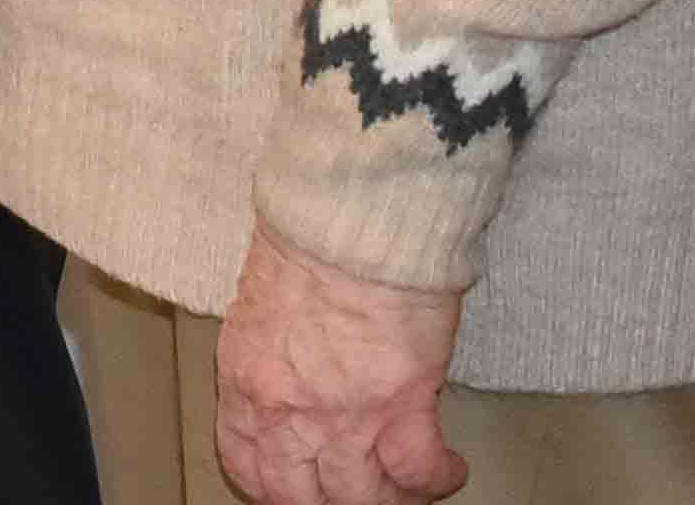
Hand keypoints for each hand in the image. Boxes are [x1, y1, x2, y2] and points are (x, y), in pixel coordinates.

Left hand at [212, 223, 469, 504]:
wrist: (351, 218)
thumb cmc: (309, 240)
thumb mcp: (262, 307)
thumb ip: (273, 359)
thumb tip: (297, 384)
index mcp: (246, 382)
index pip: (247, 466)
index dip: (277, 489)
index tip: (299, 489)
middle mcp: (287, 412)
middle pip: (302, 497)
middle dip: (333, 502)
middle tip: (362, 492)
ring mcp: (344, 417)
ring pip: (363, 498)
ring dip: (389, 498)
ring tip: (409, 487)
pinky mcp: (401, 406)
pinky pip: (419, 472)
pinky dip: (438, 478)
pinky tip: (449, 467)